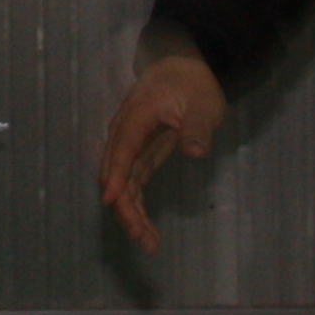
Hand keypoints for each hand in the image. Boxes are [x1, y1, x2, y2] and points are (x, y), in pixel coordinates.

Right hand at [97, 46, 227, 255]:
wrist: (185, 70)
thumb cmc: (193, 85)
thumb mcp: (203, 105)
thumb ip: (197, 128)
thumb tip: (194, 151)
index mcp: (137, 116)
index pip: (122, 149)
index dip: (116, 176)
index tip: (112, 200)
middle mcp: (126, 133)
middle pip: (116, 173)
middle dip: (126, 208)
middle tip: (144, 239)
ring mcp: (131, 146)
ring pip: (123, 184)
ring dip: (132, 214)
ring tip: (149, 244)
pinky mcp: (140, 156)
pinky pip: (132, 185)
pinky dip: (138, 207)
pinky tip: (147, 229)